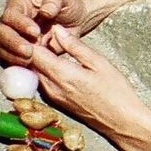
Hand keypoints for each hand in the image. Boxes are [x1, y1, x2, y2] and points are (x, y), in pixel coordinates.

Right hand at [0, 0, 88, 65]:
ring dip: (12, 56)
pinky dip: (16, 65)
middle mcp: (11, 21)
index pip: (11, 14)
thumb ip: (55, 0)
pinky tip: (29, 68)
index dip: (20, 24)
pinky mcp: (16, 53)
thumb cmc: (68, 6)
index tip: (36, 32)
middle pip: (1, 32)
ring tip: (29, 61)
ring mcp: (12, 38)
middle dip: (13, 43)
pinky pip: (9, 60)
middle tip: (29, 51)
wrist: (75, 22)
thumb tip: (45, 11)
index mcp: (19, 4)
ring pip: (1, 48)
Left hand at [30, 26, 150, 139]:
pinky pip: (40, 82)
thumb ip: (75, 46)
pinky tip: (56, 62)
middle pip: (29, 63)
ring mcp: (52, 97)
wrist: (121, 122)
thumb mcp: (99, 62)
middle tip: (45, 35)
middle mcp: (52, 88)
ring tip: (51, 46)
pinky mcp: (55, 102)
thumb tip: (56, 29)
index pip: (34, 53)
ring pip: (33, 73)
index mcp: (63, 75)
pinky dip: (42, 70)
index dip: (33, 38)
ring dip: (37, 59)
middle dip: (33, 47)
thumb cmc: (116, 92)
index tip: (42, 29)